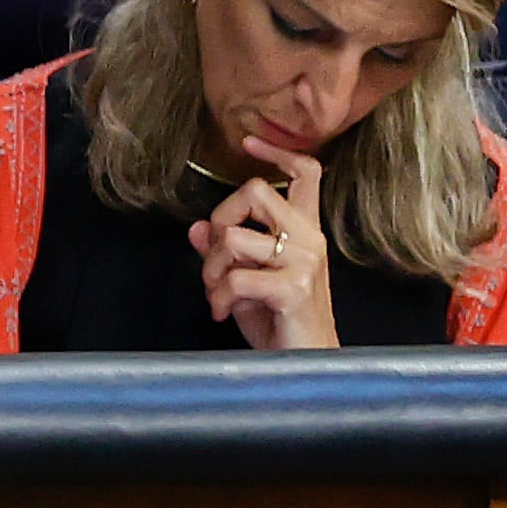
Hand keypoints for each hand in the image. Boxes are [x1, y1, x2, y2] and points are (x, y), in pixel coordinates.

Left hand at [187, 136, 338, 350]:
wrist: (303, 365)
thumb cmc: (278, 322)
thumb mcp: (244, 282)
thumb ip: (223, 253)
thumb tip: (196, 228)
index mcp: (304, 230)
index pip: (305, 174)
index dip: (277, 153)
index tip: (249, 142)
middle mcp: (310, 238)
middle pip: (256, 192)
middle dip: (220, 220)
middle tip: (217, 259)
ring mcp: (305, 261)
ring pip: (234, 237)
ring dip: (211, 269)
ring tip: (217, 293)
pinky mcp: (294, 288)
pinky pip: (236, 277)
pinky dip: (217, 297)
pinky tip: (223, 313)